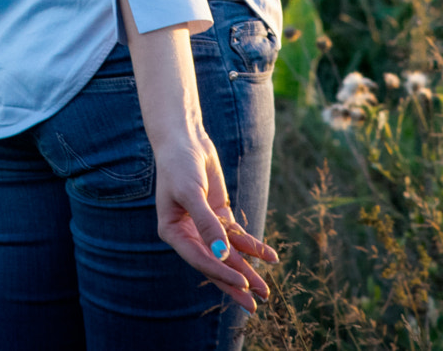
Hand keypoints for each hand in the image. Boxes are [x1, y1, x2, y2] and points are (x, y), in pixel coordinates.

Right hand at [116, 0, 276, 311]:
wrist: (185, 138)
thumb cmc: (180, 163)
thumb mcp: (192, 192)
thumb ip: (206, 222)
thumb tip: (222, 252)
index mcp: (172, 231)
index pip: (199, 258)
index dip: (220, 271)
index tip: (241, 282)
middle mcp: (189, 233)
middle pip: (215, 263)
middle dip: (236, 283)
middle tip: (256, 303)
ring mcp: (206, 226)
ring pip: (229, 253)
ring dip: (248, 269)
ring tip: (266, 290)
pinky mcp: (219, 215)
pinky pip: (238, 236)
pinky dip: (253, 245)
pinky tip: (269, 256)